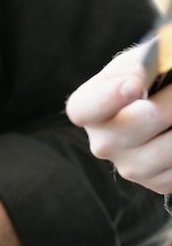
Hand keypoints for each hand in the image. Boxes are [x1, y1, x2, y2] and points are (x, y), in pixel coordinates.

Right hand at [66, 45, 171, 193]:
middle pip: (147, 119)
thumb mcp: (137, 63)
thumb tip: (154, 72)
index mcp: (88, 110)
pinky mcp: (159, 182)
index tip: (134, 85)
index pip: (86, 108)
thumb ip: (144, 62)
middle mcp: (103, 143)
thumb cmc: (144, 81)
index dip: (109, 97)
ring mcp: (130, 167)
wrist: (153, 112)